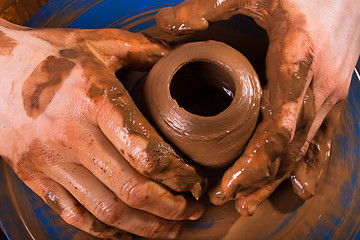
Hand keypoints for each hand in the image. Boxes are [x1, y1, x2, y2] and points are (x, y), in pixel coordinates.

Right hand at [0, 19, 205, 238]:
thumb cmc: (49, 55)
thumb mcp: (99, 43)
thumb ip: (143, 49)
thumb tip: (177, 56)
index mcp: (95, 101)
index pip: (147, 152)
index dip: (179, 174)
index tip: (195, 180)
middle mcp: (73, 137)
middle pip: (132, 189)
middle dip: (170, 208)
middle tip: (192, 211)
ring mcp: (51, 162)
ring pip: (106, 211)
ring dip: (145, 227)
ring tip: (170, 230)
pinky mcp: (35, 177)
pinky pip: (74, 215)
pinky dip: (105, 231)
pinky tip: (127, 231)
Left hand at [156, 0, 359, 214]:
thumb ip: (207, 7)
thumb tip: (164, 23)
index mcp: (297, 60)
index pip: (277, 129)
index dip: (252, 164)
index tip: (225, 185)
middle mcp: (320, 86)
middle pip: (288, 150)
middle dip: (257, 180)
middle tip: (225, 199)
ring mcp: (332, 93)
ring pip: (304, 151)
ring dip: (277, 179)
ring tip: (249, 202)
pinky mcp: (335, 95)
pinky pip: (323, 139)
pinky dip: (308, 166)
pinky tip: (296, 186)